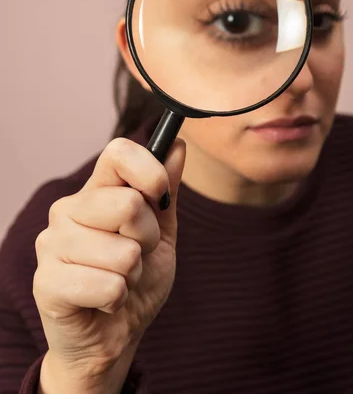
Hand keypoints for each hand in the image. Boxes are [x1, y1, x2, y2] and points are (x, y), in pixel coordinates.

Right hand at [33, 137, 185, 389]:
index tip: (161, 196)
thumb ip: (166, 192)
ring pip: (123, 252)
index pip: (118, 152)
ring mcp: (51, 245)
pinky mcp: (45, 283)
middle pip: (128, 204)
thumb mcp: (161, 233)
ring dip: (133, 275)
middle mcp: (67, 210)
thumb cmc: (135, 280)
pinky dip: (118, 300)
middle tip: (135, 256)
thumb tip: (177, 145)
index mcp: (95, 192)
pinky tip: (103, 302)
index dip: (149, 171)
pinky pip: (108, 286)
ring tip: (118, 280)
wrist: (113, 336)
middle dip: (147, 239)